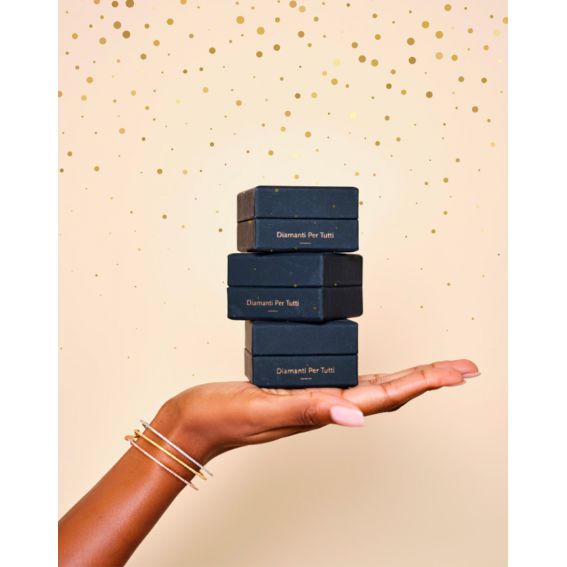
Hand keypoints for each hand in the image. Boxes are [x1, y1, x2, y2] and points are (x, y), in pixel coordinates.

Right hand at [155, 359, 479, 462]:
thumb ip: (308, 408)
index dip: (427, 381)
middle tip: (463, 368)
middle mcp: (327, 406)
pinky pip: (350, 383)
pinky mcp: (302, 391)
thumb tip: (356, 415)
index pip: (388, 394)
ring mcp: (316, 400)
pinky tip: (379, 372)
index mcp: (324, 409)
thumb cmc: (224, 416)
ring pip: (376, 389)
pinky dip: (376, 376)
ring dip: (410, 378)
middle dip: (431, 379)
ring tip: (436, 369)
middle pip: (392, 392)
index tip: (460, 371)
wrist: (196, 422)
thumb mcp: (263, 409)